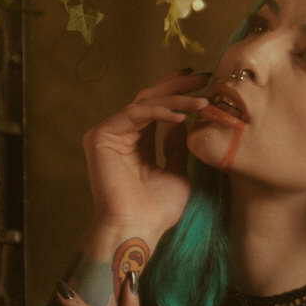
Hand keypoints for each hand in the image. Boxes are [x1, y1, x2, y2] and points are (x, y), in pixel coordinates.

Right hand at [83, 70, 207, 238]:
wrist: (137, 228)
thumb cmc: (156, 210)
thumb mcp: (176, 171)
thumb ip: (176, 145)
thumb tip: (183, 120)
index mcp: (136, 142)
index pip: (157, 109)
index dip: (177, 92)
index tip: (202, 81)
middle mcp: (120, 134)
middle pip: (150, 99)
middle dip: (178, 86)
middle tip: (204, 76)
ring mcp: (108, 134)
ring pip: (145, 103)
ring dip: (175, 98)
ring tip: (202, 99)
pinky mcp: (101, 136)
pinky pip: (134, 114)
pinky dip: (159, 111)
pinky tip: (181, 114)